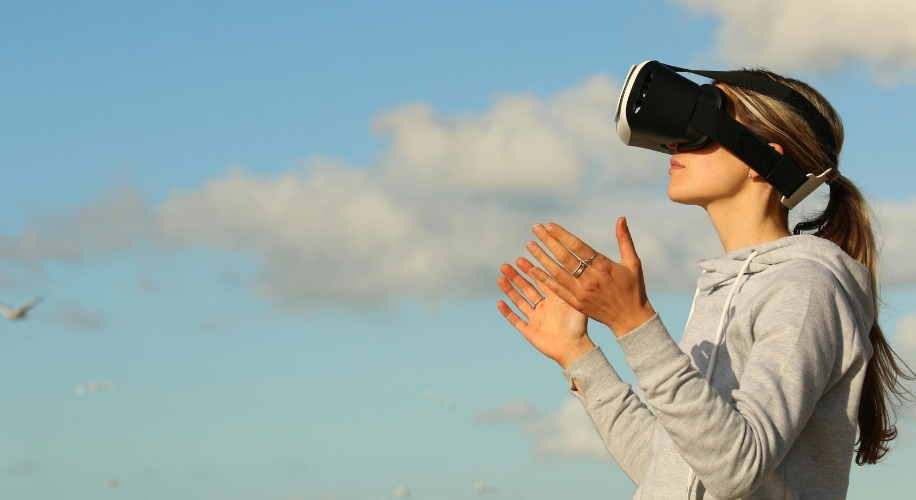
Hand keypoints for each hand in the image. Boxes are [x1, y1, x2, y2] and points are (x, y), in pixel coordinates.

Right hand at [496, 258, 594, 368]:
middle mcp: (543, 307)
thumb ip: (569, 287)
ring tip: (501, 278)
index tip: (520, 258)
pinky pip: (516, 320)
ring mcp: (535, 319)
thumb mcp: (575, 303)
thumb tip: (566, 266)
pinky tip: (500, 302)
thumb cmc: (579, 327)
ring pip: (519, 301)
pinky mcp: (529, 331)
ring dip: (509, 290)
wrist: (574, 349)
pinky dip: (507, 312)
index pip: (540, 280)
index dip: (530, 270)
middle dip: (516, 277)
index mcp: (554, 299)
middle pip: (526, 288)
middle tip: (506, 266)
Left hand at [526, 217, 655, 337]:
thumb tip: (621, 218)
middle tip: (535, 229)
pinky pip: (557, 290)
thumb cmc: (633, 288)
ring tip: (529, 245)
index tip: (549, 225)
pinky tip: (533, 269)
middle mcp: (590, 279)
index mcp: (604, 267)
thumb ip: (624, 240)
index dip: (562, 235)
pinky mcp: (576, 304)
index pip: (578, 247)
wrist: (630, 319)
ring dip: (541, 258)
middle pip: (564, 257)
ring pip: (557, 272)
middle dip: (548, 241)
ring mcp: (581, 293)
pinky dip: (544, 279)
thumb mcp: (633, 263)